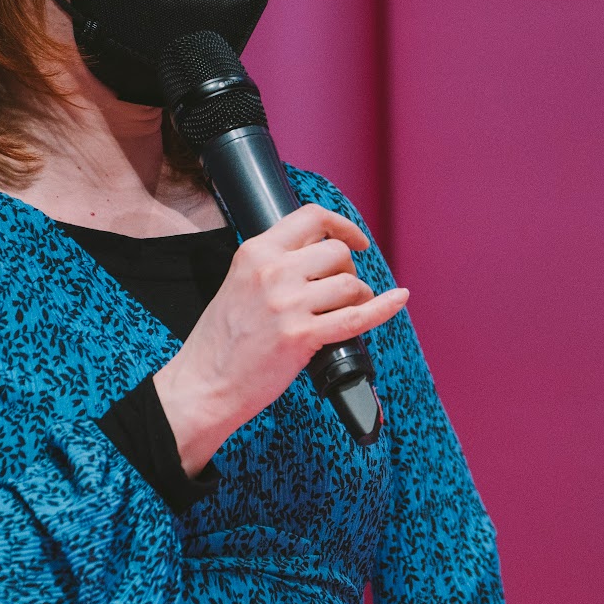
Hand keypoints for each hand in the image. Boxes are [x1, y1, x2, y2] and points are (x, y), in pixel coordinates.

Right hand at [153, 204, 408, 471]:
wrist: (204, 385)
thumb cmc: (220, 341)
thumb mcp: (238, 283)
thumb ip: (273, 265)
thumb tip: (318, 255)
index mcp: (255, 253)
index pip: (311, 218)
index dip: (342, 226)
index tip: (354, 240)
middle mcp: (273, 272)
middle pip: (337, 253)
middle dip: (348, 271)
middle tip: (341, 292)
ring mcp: (289, 304)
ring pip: (350, 284)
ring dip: (359, 296)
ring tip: (348, 310)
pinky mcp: (303, 336)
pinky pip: (358, 316)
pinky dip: (385, 307)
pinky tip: (399, 299)